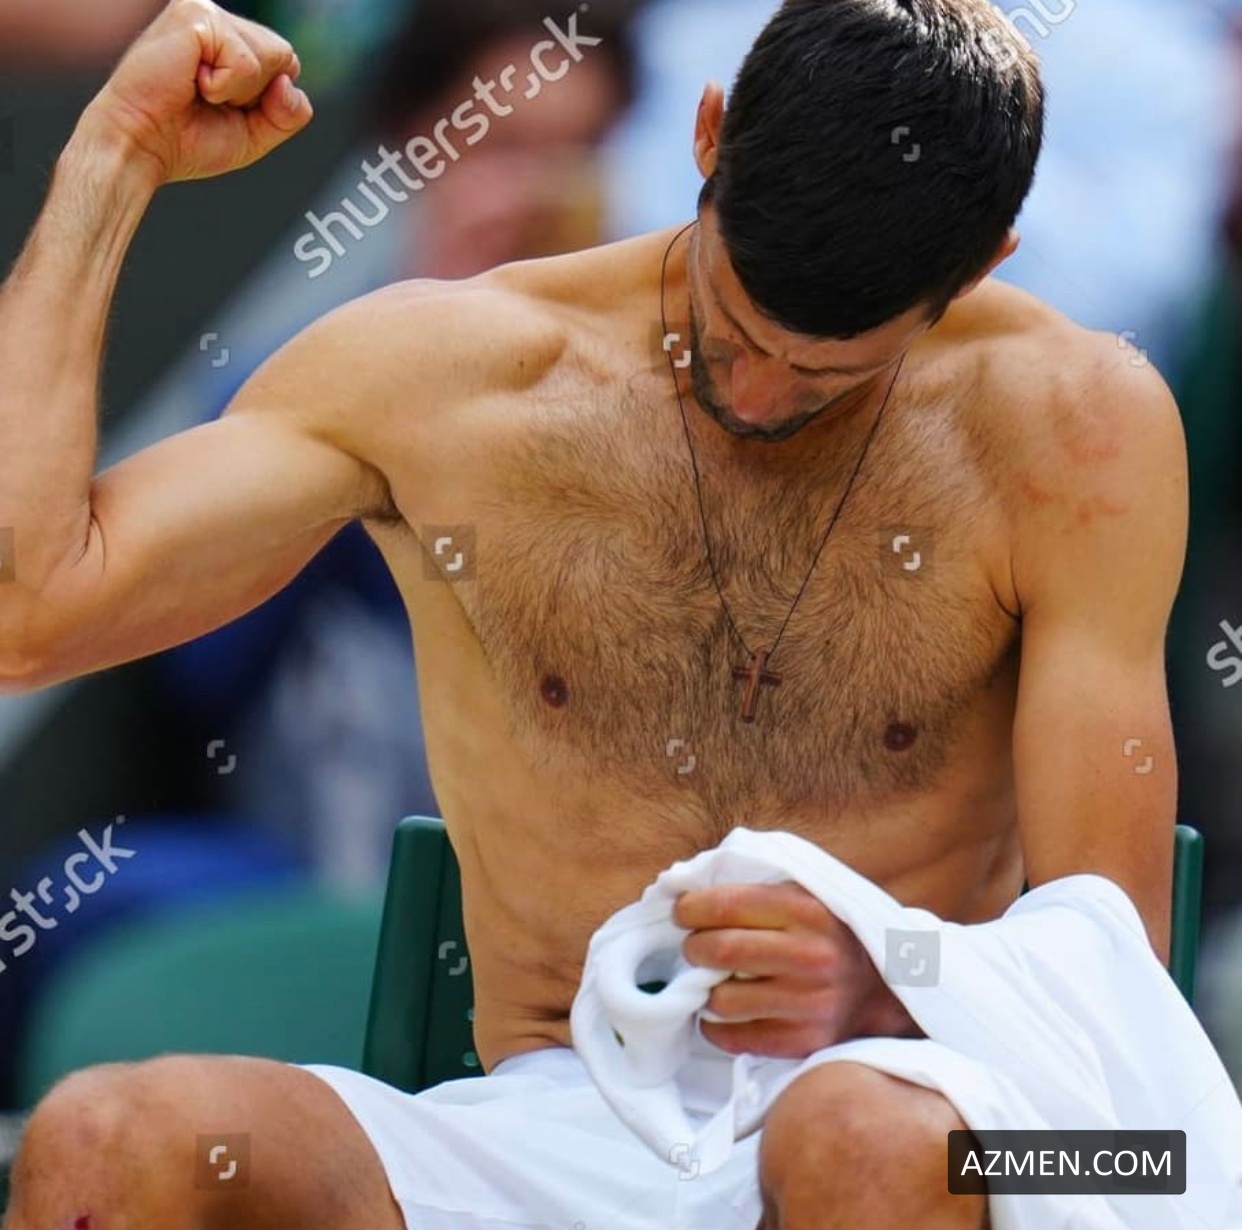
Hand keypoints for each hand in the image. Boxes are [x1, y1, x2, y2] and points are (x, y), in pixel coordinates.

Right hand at [80, 0, 310, 186]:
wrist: (142, 144)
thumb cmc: (188, 140)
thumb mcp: (255, 133)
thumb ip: (289, 113)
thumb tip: (289, 82)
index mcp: (229, 40)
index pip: (286, 63)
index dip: (269, 100)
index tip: (226, 109)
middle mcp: (217, 18)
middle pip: (284, 56)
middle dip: (257, 94)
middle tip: (209, 100)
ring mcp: (205, 10)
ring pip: (272, 55)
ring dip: (240, 91)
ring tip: (199, 90)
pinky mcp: (196, 14)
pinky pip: (247, 62)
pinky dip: (226, 86)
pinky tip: (192, 82)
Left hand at [673, 882, 920, 1058]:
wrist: (880, 991)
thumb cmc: (826, 934)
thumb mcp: (805, 896)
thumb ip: (755, 888)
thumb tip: (684, 884)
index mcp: (807, 910)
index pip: (728, 904)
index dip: (691, 907)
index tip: (682, 911)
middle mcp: (810, 956)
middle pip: (719, 949)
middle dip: (693, 946)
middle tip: (694, 946)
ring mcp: (808, 1003)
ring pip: (722, 999)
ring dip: (705, 989)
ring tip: (714, 979)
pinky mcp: (802, 1041)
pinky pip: (733, 1037)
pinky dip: (715, 1025)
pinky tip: (723, 1011)